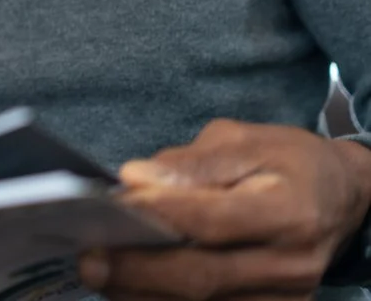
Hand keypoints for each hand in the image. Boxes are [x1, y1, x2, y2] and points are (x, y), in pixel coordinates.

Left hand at [78, 119, 370, 300]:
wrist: (339, 199)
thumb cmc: (285, 163)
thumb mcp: (245, 142)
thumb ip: (192, 163)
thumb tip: (136, 178)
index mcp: (288, 211)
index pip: (214, 221)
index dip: (161, 216)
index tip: (114, 206)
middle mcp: (290, 264)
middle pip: (203, 275)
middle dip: (138, 269)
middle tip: (88, 258)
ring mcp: (283, 298)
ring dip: (141, 292)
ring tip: (98, 272)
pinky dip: (161, 300)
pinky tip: (126, 287)